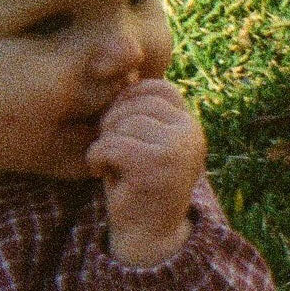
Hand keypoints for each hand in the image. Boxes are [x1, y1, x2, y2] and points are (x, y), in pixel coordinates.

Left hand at [86, 78, 206, 266]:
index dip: (129, 103)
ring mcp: (177, 150)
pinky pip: (111, 144)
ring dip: (105, 144)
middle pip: (135, 103)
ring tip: (114, 167)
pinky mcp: (156, 166)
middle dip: (113, 124)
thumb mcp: (145, 139)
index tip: (125, 134)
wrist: (148, 235)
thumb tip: (119, 55)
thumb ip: (142, 108)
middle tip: (117, 155)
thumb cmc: (137, 183)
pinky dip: (97, 159)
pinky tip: (104, 175)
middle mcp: (192, 134)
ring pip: (122, 123)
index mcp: (191, 125)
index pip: (156, 88)